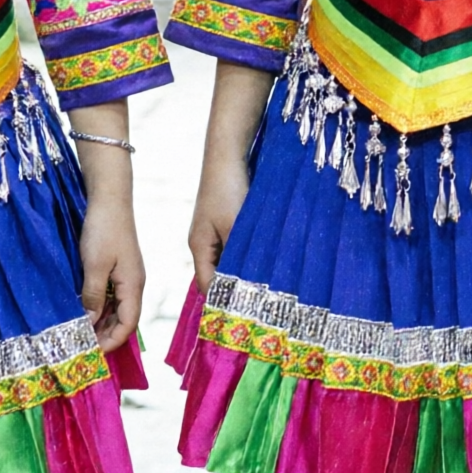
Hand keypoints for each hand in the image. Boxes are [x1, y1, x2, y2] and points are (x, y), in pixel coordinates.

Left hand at [79, 187, 144, 352]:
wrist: (109, 199)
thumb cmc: (104, 230)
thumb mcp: (94, 266)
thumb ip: (93, 296)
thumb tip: (89, 323)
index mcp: (134, 286)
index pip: (128, 325)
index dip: (111, 342)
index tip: (92, 353)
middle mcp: (134, 284)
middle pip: (124, 320)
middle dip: (105, 336)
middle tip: (82, 348)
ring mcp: (126, 276)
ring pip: (116, 309)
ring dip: (100, 323)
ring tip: (80, 334)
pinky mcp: (117, 268)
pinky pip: (110, 296)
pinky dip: (98, 308)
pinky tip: (82, 311)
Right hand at [189, 61, 275, 293]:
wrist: (230, 151)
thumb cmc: (229, 188)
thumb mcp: (237, 226)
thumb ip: (239, 258)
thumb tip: (247, 287)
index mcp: (200, 247)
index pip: (208, 287)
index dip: (224, 303)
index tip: (245, 320)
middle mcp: (206, 242)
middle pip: (220, 276)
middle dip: (238, 290)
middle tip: (263, 308)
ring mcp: (217, 230)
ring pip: (233, 261)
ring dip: (248, 271)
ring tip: (271, 288)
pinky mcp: (231, 219)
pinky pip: (241, 245)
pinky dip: (252, 254)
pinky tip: (270, 259)